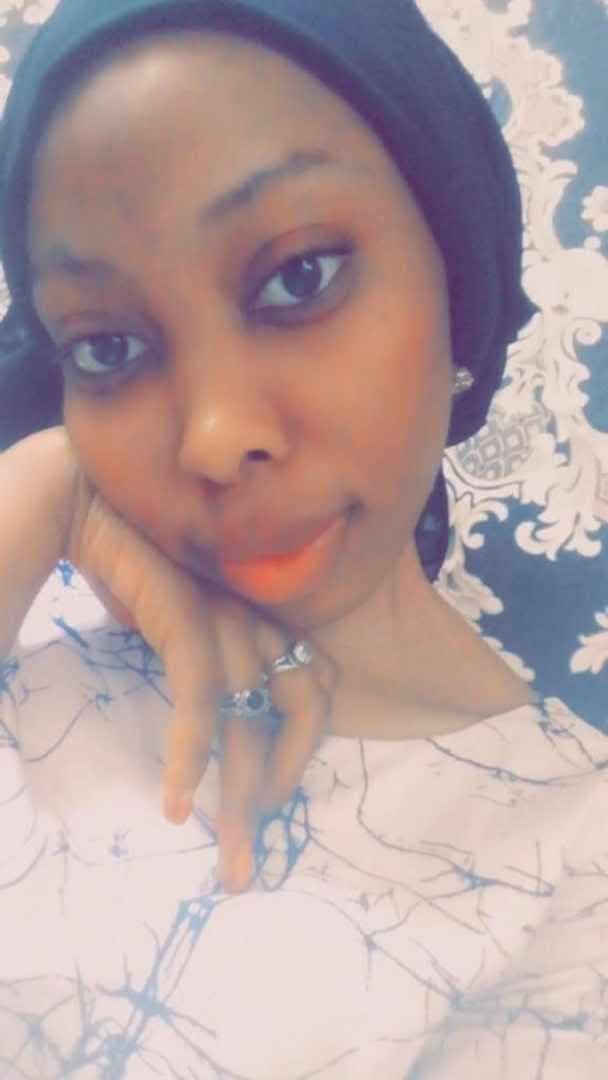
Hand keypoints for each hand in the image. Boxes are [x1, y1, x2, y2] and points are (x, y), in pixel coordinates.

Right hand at [66, 472, 335, 891]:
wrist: (87, 499)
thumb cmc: (131, 562)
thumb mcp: (179, 620)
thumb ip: (204, 660)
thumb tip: (209, 719)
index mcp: (262, 618)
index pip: (314, 690)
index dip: (298, 752)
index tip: (262, 806)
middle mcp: (255, 617)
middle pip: (300, 710)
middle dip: (278, 792)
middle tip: (248, 865)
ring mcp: (225, 614)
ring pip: (255, 719)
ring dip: (242, 799)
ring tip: (229, 860)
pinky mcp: (187, 614)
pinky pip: (202, 697)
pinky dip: (192, 756)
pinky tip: (177, 804)